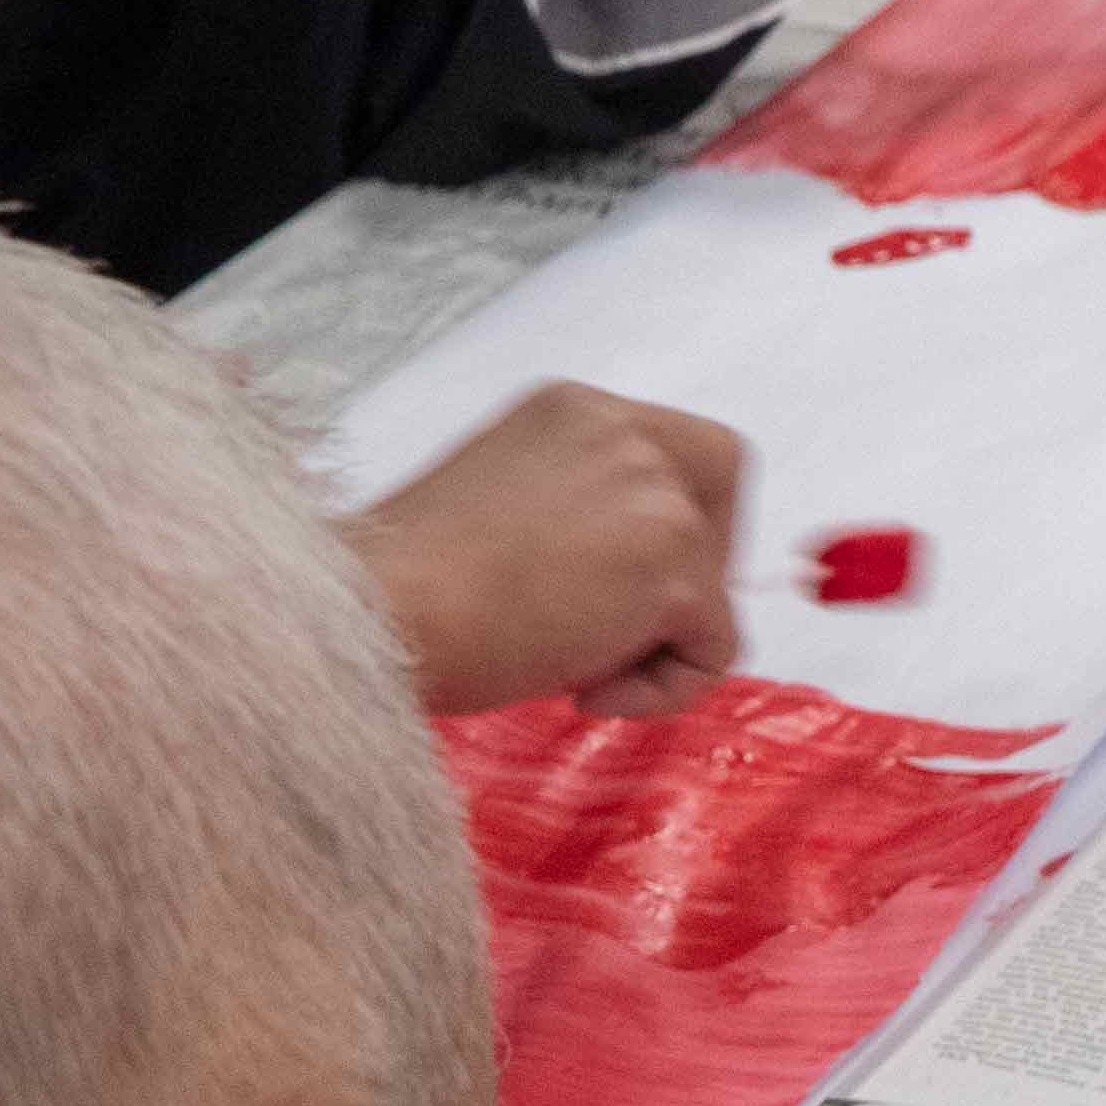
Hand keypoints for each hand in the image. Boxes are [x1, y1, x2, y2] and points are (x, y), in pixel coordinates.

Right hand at [344, 387, 744, 720]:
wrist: (382, 616)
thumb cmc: (414, 589)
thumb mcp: (508, 515)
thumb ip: (580, 515)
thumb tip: (638, 583)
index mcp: (574, 411)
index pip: (678, 443)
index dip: (680, 511)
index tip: (629, 576)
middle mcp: (621, 432)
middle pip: (723, 483)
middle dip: (700, 561)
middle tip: (631, 624)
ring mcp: (652, 495)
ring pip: (716, 585)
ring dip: (659, 645)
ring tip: (574, 672)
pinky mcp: (671, 569)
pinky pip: (715, 649)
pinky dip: (665, 690)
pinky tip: (583, 694)